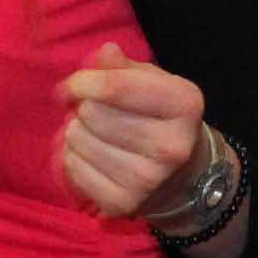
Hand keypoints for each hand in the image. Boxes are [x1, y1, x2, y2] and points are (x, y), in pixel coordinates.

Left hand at [58, 43, 209, 220]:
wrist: (182, 176)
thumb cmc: (159, 117)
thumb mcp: (153, 83)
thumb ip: (125, 67)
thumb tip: (104, 54)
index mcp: (184, 105)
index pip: (115, 87)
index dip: (83, 81)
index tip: (73, 85)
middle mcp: (171, 146)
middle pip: (92, 112)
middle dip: (84, 106)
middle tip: (96, 111)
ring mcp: (148, 180)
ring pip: (78, 140)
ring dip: (77, 131)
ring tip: (96, 133)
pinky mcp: (123, 203)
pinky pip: (73, 167)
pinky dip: (73, 157)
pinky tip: (93, 155)